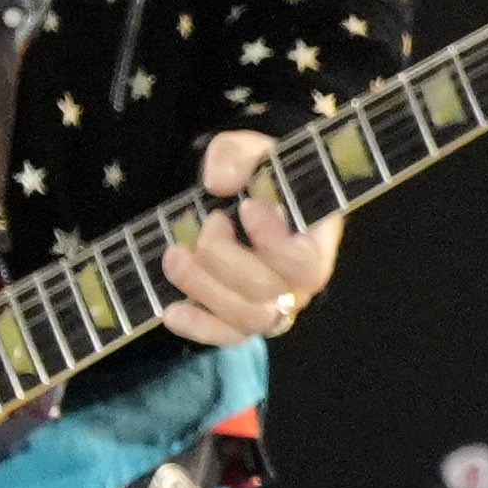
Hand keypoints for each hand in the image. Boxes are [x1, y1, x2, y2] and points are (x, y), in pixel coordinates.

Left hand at [156, 130, 341, 348]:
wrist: (248, 193)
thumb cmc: (260, 173)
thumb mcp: (251, 150)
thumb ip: (237, 156)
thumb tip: (218, 183)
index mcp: (316, 241)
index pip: (305, 261)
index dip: (274, 242)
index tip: (247, 206)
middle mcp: (300, 283)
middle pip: (267, 292)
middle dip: (224, 258)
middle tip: (208, 222)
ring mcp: (274, 305)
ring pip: (247, 318)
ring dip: (203, 290)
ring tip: (173, 256)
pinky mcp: (243, 320)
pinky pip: (227, 337)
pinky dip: (199, 328)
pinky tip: (171, 311)